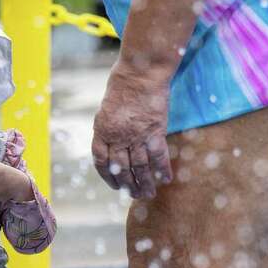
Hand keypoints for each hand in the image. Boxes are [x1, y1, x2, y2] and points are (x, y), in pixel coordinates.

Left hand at [91, 65, 172, 198]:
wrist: (140, 72)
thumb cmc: (122, 86)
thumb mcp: (106, 109)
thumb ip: (108, 128)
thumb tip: (112, 145)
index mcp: (101, 131)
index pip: (101, 162)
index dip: (107, 177)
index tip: (115, 186)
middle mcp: (117, 136)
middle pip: (121, 168)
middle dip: (128, 185)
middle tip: (136, 195)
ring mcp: (136, 135)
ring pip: (140, 166)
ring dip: (145, 182)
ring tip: (149, 194)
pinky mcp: (155, 130)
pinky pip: (159, 155)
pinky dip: (162, 169)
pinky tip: (166, 179)